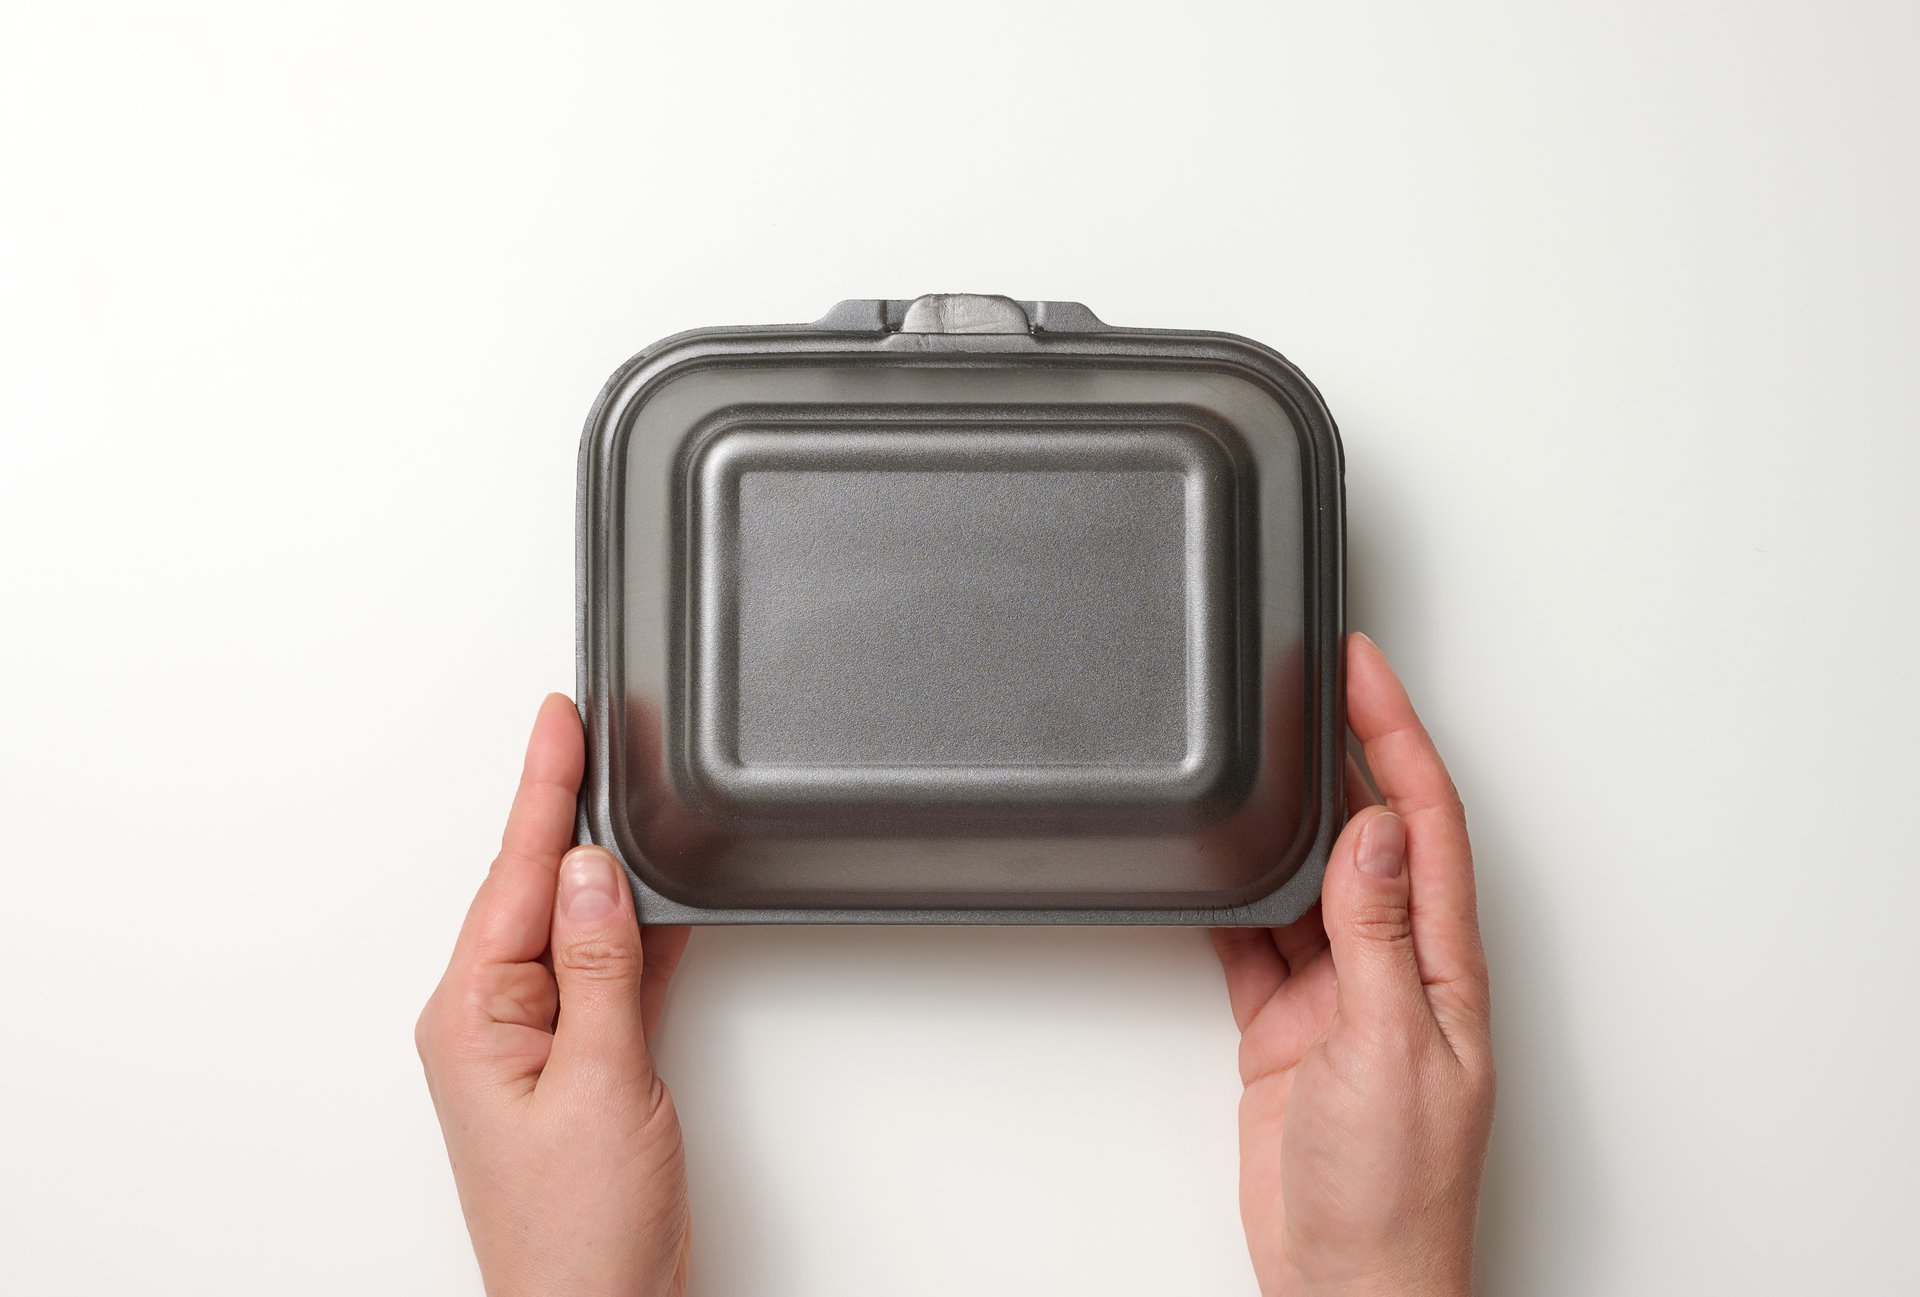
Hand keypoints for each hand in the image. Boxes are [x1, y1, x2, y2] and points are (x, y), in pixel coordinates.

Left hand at [416, 695, 692, 1296]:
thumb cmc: (577, 1231)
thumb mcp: (599, 1083)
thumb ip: (599, 969)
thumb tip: (595, 872)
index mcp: (475, 1016)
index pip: (519, 875)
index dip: (544, 789)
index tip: (559, 719)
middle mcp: (495, 1021)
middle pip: (539, 888)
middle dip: (568, 809)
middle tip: (595, 731)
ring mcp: (536, 1044)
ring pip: (577, 927)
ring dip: (606, 869)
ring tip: (627, 794)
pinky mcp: (579, 1065)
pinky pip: (606, 974)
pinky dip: (637, 933)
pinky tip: (658, 897)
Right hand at [1212, 635, 1494, 1296]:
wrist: (1346, 1282)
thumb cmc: (1395, 1194)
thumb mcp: (1390, 1049)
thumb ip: (1372, 937)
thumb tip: (1369, 832)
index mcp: (1442, 966)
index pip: (1425, 823)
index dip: (1398, 737)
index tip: (1364, 670)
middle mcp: (1394, 970)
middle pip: (1369, 835)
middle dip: (1347, 752)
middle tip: (1311, 679)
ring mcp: (1339, 998)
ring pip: (1307, 882)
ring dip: (1287, 822)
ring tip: (1260, 753)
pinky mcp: (1287, 1030)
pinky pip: (1256, 943)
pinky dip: (1232, 903)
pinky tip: (1216, 869)